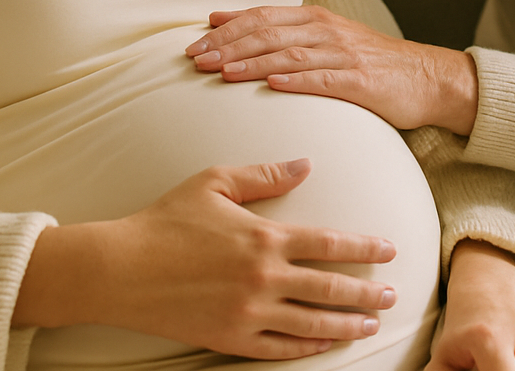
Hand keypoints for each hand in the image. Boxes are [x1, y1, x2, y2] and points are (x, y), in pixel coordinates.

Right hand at [16, 159, 399, 358]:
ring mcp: (249, 313)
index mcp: (263, 237)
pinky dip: (309, 348)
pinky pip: (281, 348)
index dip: (365, 247)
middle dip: (368, 291)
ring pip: (313, 324)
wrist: (121, 269)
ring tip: (371, 321)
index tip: (389, 248)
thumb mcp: (214, 183)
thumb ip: (264, 175)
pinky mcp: (231, 339)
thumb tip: (306, 164)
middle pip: (331, 288)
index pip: (329, 244)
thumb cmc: (166, 220)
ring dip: (348, 322)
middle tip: (393, 293)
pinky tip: (327, 343)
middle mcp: (263, 278)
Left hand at [186, 6, 478, 134]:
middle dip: (229, 45)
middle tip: (197, 59)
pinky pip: (324, 79)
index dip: (226, 28)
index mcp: (315, 18)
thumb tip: (227, 23)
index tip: (195, 41)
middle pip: (268, 33)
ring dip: (253, 63)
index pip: (261, 17)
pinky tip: (273, 85)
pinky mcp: (360, 81)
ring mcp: (344, 55)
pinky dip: (296, 81)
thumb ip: (282, 32)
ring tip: (223, 72)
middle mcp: (326, 31)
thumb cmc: (369, 64)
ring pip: (290, 54)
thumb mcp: (325, 39)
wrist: (426, 78)